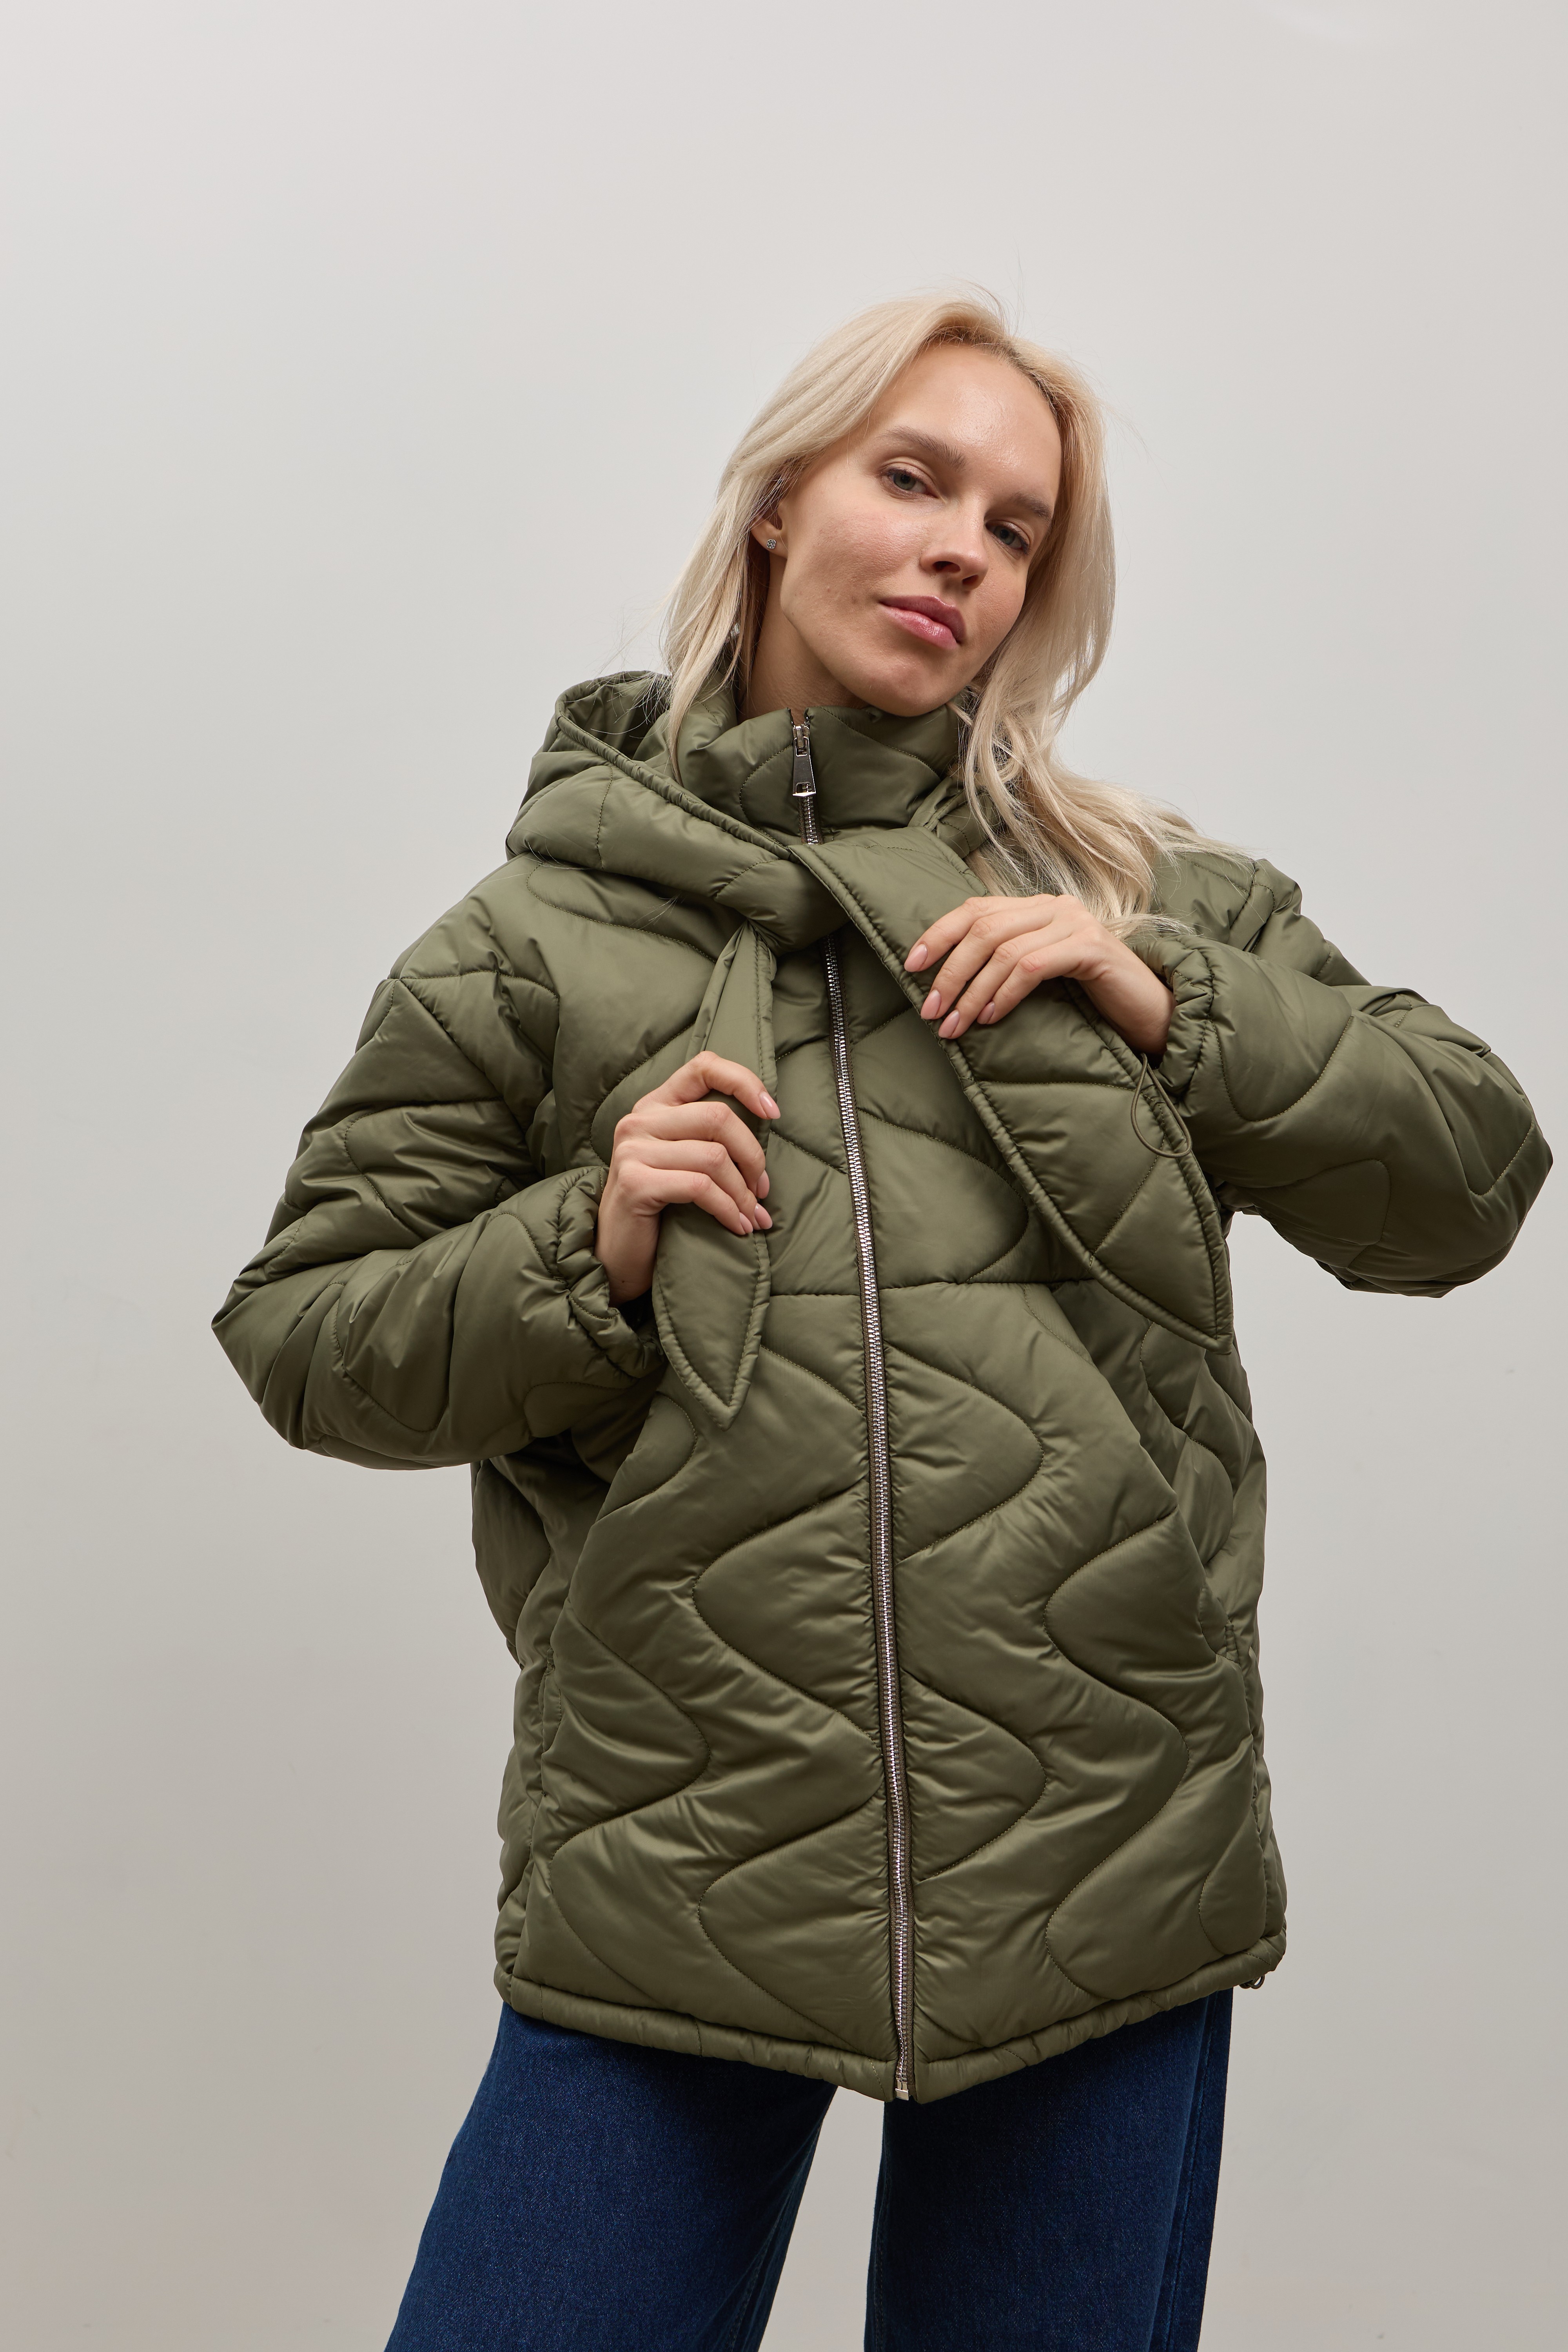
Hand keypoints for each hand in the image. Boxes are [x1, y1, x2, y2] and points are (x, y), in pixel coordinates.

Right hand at [594, 1052, 779, 1305]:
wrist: (617, 1255)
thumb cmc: (662, 1208)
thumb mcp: (685, 1161)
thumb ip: (711, 1137)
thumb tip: (770, 1128)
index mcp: (656, 1105)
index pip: (705, 1066)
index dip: (745, 1082)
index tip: (773, 1113)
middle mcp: (640, 1120)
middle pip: (719, 1117)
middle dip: (752, 1157)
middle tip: (761, 1191)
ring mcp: (633, 1150)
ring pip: (714, 1157)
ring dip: (743, 1193)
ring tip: (752, 1216)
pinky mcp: (635, 1182)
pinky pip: (700, 1188)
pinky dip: (727, 1209)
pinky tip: (736, 1226)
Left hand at [905, 894, 1172, 1058]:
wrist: (1149, 1012)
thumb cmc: (1088, 999)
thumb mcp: (1038, 975)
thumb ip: (1004, 964)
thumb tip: (947, 982)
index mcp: (1037, 907)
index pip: (975, 909)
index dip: (938, 934)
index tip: (911, 966)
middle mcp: (1055, 906)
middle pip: (983, 929)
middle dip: (951, 972)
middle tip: (931, 1010)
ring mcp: (1075, 923)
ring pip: (1004, 951)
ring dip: (973, 992)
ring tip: (955, 1025)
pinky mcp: (1091, 948)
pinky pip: (1033, 967)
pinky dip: (1006, 993)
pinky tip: (992, 1017)